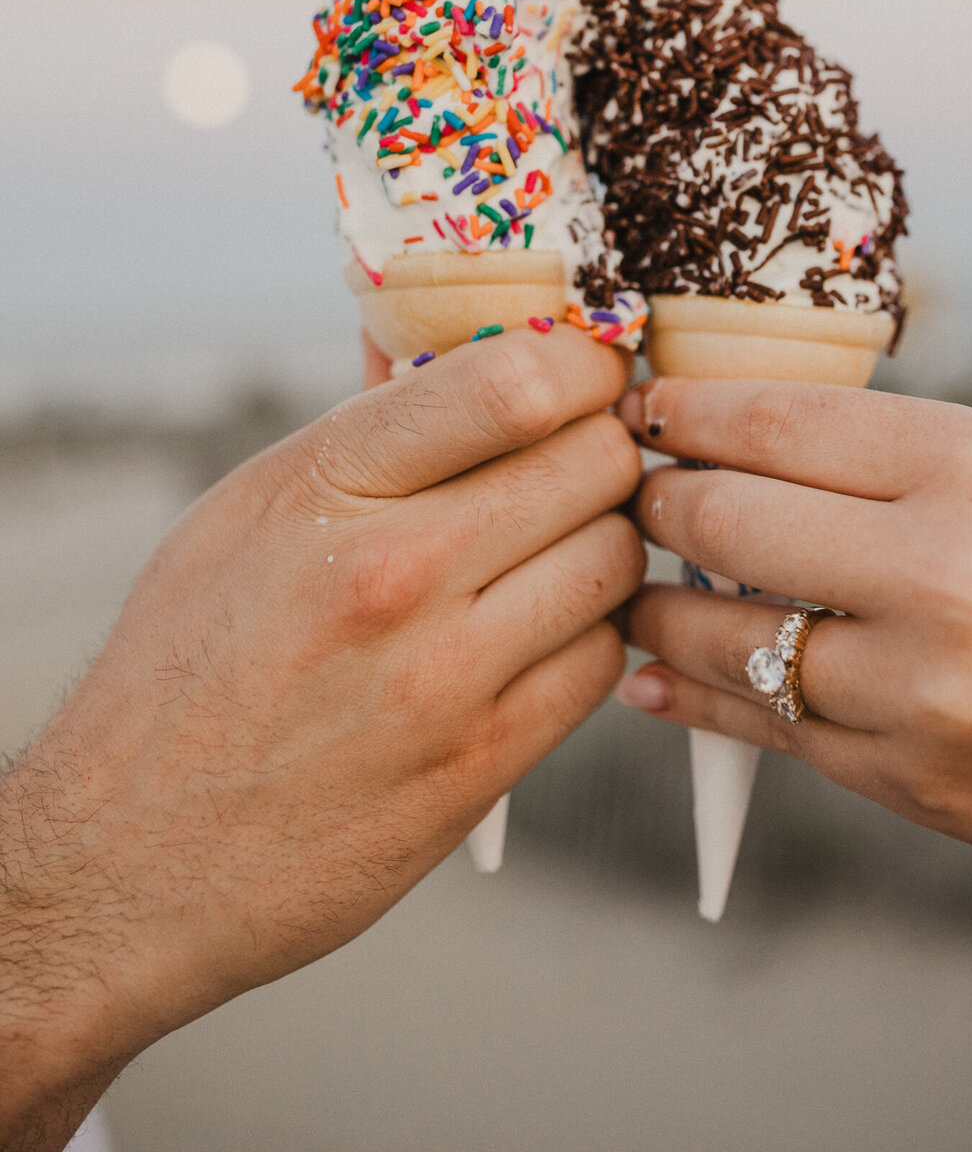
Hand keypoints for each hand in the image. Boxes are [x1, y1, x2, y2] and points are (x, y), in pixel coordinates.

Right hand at [0, 331, 642, 1149]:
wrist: (129, 855)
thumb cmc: (186, 662)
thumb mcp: (248, 508)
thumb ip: (368, 429)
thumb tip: (457, 343)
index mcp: (330, 484)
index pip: (518, 380)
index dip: (582, 364)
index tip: (584, 373)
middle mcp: (396, 570)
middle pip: (594, 462)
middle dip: (601, 449)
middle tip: (577, 463)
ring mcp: (445, 676)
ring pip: (616, 557)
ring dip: (603, 542)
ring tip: (554, 549)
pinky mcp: (479, 767)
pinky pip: (600, 660)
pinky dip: (586, 635)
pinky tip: (539, 632)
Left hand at [616, 378, 971, 934]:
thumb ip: (870, 458)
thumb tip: (712, 440)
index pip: (775, 422)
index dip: (683, 413)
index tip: (638, 410)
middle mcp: (944, 570)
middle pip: (727, 519)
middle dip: (656, 502)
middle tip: (632, 495)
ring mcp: (921, 685)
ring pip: (724, 635)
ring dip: (656, 608)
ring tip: (636, 588)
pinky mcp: (904, 776)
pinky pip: (759, 727)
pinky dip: (688, 696)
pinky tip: (652, 675)